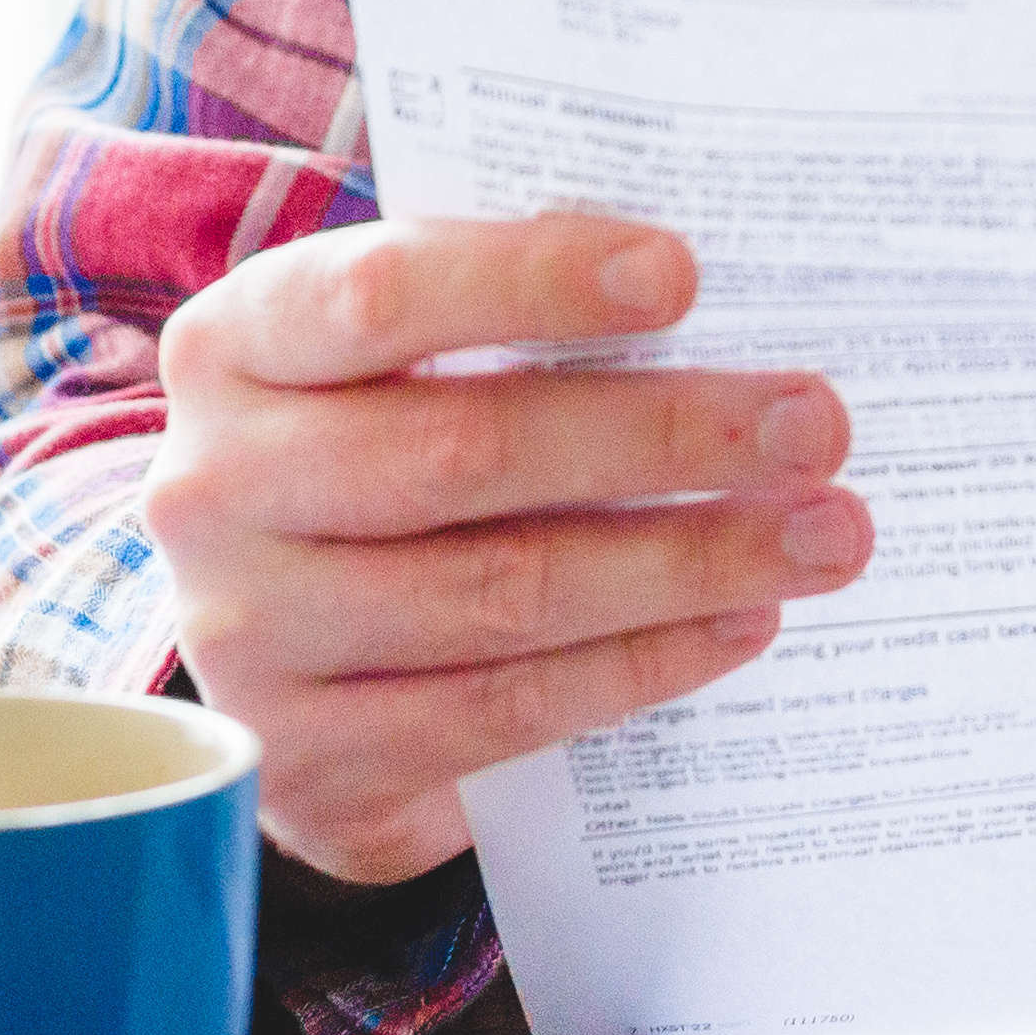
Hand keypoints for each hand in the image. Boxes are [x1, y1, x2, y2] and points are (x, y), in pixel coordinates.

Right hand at [144, 211, 868, 886]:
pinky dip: (640, 665)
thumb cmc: (380, 453)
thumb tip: (698, 295)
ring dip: (685, 562)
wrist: (283, 654)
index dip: (533, 279)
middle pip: (462, 453)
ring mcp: (249, 635)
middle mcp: (214, 487)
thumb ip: (501, 315)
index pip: (381, 294)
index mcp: (236, 345)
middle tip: (815, 427)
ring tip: (821, 536)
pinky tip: (738, 623)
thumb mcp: (399, 363)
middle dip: (663, 434)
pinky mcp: (312, 759)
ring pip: (501, 594)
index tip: (685, 275)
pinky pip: (506, 710)